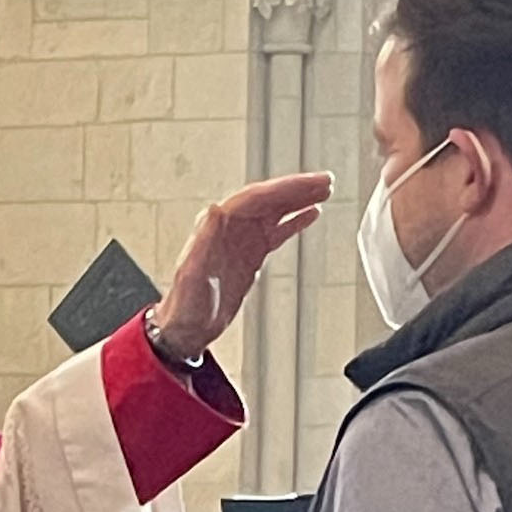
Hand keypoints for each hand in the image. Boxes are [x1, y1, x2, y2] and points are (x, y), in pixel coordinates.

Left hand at [150, 171, 331, 363]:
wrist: (186, 329)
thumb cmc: (185, 306)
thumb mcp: (191, 275)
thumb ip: (203, 241)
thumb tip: (215, 209)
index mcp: (217, 226)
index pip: (255, 198)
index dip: (283, 188)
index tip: (308, 184)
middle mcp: (230, 227)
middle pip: (268, 199)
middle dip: (297, 189)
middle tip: (325, 182)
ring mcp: (241, 239)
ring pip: (274, 211)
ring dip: (298, 199)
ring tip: (324, 191)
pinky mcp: (250, 254)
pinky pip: (276, 230)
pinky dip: (294, 221)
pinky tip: (310, 214)